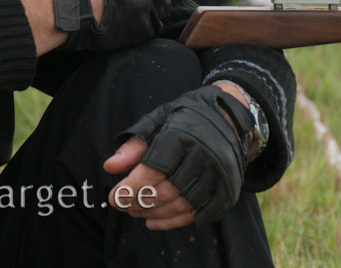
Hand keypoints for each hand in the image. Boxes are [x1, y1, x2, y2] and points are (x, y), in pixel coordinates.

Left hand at [105, 85, 252, 225]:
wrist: (230, 118)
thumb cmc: (188, 118)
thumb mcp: (158, 120)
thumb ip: (134, 145)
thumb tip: (110, 166)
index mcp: (182, 136)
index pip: (152, 170)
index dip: (131, 188)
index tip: (114, 197)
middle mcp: (203, 157)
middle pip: (165, 191)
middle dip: (139, 203)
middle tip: (123, 206)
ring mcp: (217, 176)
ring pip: (180, 206)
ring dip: (153, 214)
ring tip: (136, 212)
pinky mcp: (226, 191)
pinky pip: (198, 215)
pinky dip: (173, 223)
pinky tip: (155, 221)